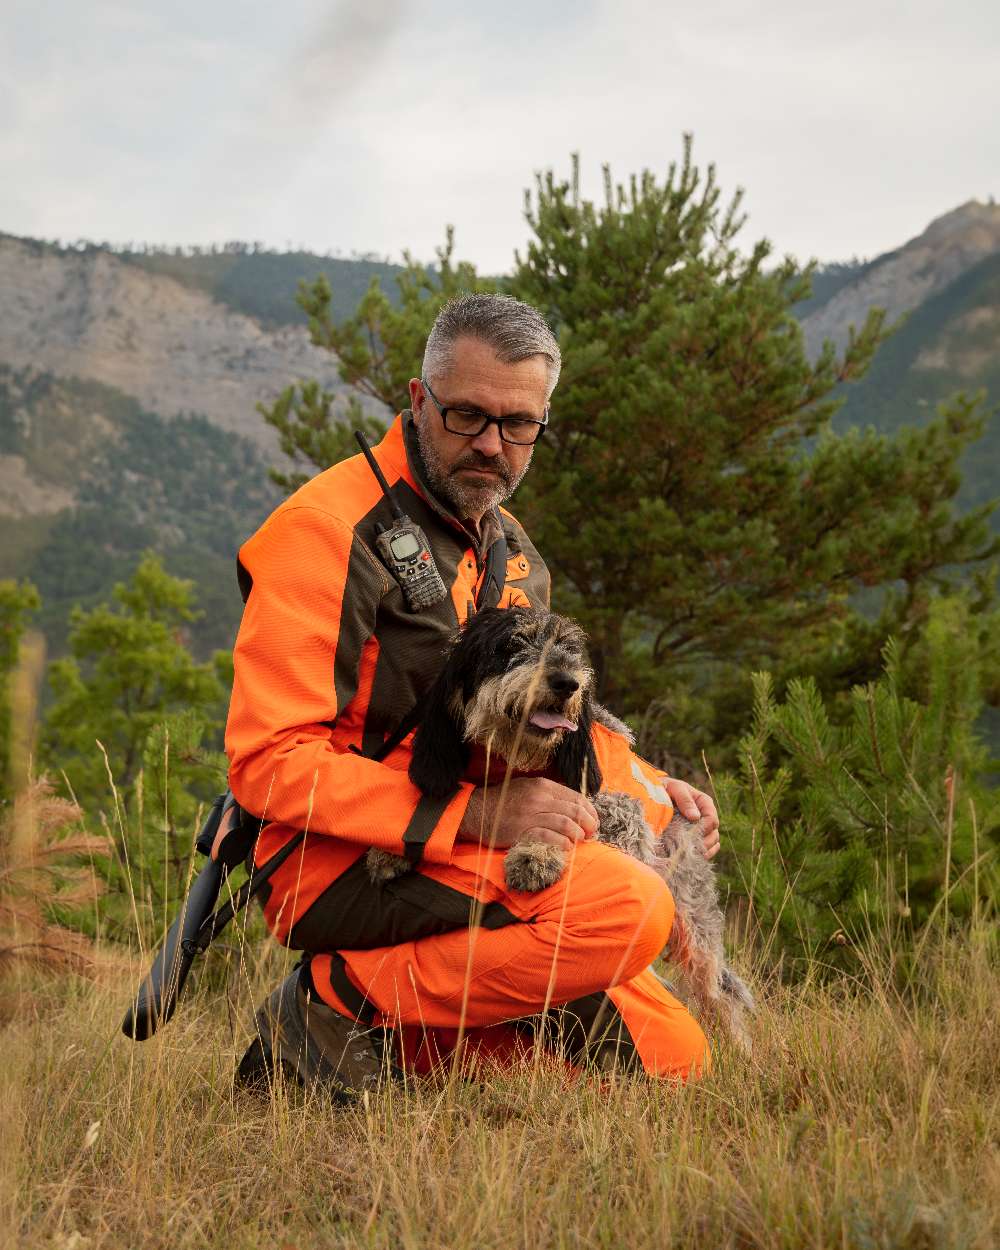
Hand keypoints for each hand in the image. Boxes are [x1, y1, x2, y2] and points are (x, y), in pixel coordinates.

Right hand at [458, 778, 598, 852]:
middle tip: (591, 834)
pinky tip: (566, 848)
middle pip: (575, 810)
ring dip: (578, 835)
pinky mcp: (522, 831)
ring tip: (579, 841)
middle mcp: (538, 797)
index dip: (590, 811)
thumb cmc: (504, 801)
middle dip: (588, 824)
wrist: (476, 811)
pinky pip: (550, 838)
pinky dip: (563, 844)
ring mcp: (530, 814)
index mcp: (542, 785)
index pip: (576, 797)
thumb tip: (575, 806)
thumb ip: (549, 794)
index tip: (593, 821)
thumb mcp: (527, 788)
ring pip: (566, 824)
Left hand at [664, 778, 719, 858]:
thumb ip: (685, 800)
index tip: (692, 834)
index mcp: (704, 802)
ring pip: (712, 843)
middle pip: (714, 833)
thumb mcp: (674, 788)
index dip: (705, 828)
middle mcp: (705, 816)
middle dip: (705, 842)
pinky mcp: (696, 837)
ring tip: (692, 854)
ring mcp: (701, 828)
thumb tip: (695, 817)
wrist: (653, 794)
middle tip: (691, 848)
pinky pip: (707, 849)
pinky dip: (704, 854)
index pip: (712, 819)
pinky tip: (694, 856)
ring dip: (704, 850)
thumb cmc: (665, 788)